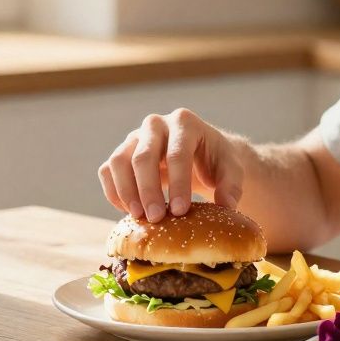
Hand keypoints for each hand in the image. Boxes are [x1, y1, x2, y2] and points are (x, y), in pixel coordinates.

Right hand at [97, 109, 243, 222]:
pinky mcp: (122, 152)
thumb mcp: (231, 169)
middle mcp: (156, 124)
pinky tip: (129, 212)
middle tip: (156, 218)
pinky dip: (114, 192)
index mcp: (185, 122)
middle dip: (148, 189)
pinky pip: (108, 170)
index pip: (178, 153)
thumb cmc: (216, 161)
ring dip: (126, 191)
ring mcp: (135, 137)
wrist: (200, 153)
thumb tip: (227, 206)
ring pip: (119, 161)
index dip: (178, 183)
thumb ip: (231, 186)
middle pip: (144, 155)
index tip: (180, 211)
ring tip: (139, 217)